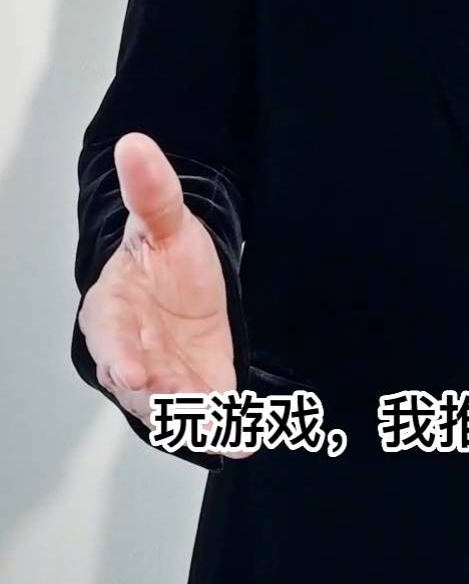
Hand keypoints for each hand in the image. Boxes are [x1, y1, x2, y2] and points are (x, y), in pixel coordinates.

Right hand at [77, 131, 250, 455]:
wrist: (187, 280)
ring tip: (221, 429)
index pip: (109, 337)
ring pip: (172, 409)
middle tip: (182, 406)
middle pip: (139, 387)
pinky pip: (209, 416)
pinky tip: (245, 440)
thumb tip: (134, 143)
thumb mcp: (163, 220)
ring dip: (194, 420)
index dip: (120, 356)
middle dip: (159, 400)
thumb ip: (152, 189)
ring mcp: (165, 378)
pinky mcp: (200, 390)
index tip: (132, 372)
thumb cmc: (162, 257)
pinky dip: (225, 430)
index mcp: (112, 312)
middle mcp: (133, 355)